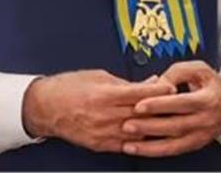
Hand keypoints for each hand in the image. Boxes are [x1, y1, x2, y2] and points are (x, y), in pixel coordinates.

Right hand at [21, 69, 174, 152]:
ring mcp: (102, 133)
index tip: (171, 86)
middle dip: (161, 108)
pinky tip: (149, 135)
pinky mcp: (99, 145)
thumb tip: (149, 82)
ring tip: (167, 119)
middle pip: (142, 114)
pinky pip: (126, 145)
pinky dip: (140, 139)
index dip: (159, 90)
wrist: (45, 107)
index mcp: (105, 95)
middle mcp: (105, 115)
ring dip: (153, 126)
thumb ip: (126, 82)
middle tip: (175, 103)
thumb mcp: (99, 76)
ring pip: (137, 132)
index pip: (140, 93)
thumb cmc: (69, 87)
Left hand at [121, 60, 220, 157]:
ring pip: (172, 143)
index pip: (182, 103)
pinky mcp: (194, 145)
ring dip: (148, 145)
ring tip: (128, 142)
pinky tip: (138, 150)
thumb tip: (157, 83)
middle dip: (149, 126)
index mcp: (208, 99)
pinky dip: (154, 152)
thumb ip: (178, 72)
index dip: (160, 104)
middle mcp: (205, 120)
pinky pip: (173, 151)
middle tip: (127, 124)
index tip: (139, 104)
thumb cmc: (212, 85)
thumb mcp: (200, 69)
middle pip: (175, 125)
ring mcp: (200, 135)